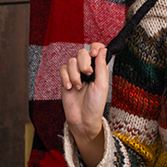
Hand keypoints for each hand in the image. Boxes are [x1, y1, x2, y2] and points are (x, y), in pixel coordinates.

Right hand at [60, 43, 107, 160]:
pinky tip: (70, 87)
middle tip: (88, 74)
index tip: (93, 53)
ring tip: (78, 87)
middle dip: (84, 63)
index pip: (97, 49)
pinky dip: (65, 77)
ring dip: (75, 74)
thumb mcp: (102, 84)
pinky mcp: (65, 79)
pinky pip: (63, 69)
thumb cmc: (95, 104)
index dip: (95, 47)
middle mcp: (88, 68)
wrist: (82, 119)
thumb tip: (103, 49)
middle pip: (82, 52)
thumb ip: (101, 66)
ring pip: (71, 61)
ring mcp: (76, 73)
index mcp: (99, 68)